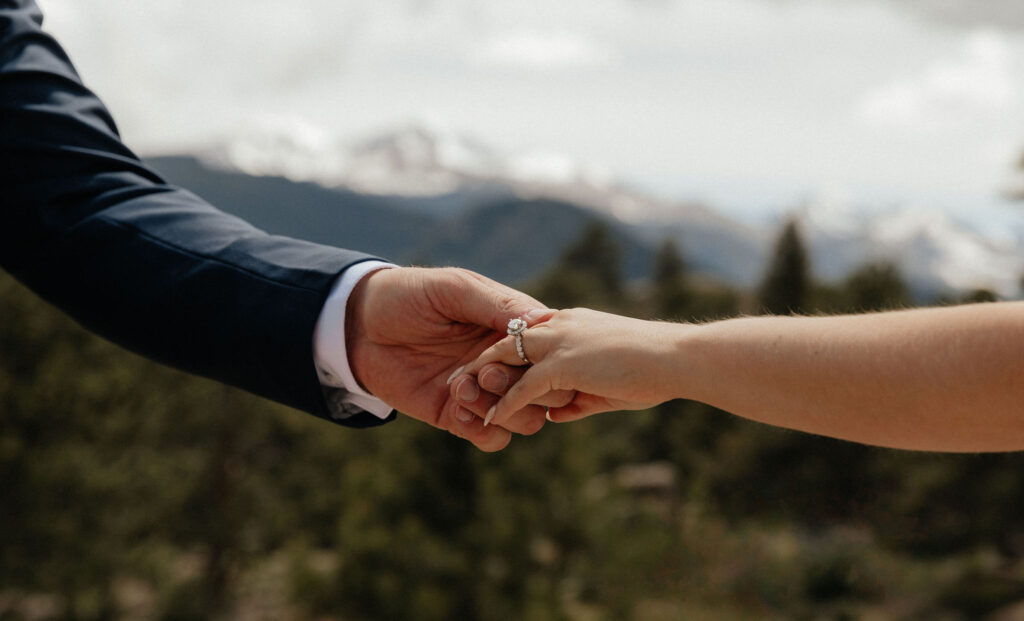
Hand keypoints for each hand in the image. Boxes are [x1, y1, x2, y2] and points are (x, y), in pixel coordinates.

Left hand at [346, 266, 551, 450]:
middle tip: (484, 371)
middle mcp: (506, 362)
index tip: (524, 354)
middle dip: (522, 386)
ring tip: (461, 388)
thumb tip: (544, 320)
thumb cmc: (409, 295)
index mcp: (512, 328)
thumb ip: (497, 305)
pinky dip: (482, 431)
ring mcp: (484, 391)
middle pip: (547, 391)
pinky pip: (491, 438)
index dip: (547, 358)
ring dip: (501, 408)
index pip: (552, 350)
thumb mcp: (453, 290)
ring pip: (526, 419)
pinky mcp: (457, 415)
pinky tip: (455, 409)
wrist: (358, 325)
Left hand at [461, 308, 680, 428]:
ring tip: (466, 399)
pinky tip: (491, 419)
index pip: (528, 336)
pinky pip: (524, 386)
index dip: (510, 358)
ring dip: (486, 380)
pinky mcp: (562, 364)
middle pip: (507, 340)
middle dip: (484, 363)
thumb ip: (578, 397)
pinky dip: (506, 403)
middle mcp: (559, 326)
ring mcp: (559, 342)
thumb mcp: (610, 382)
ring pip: (507, 358)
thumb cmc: (657, 365)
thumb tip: (553, 415)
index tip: (491, 378)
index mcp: (569, 322)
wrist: (680, 357)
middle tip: (462, 384)